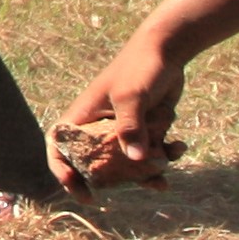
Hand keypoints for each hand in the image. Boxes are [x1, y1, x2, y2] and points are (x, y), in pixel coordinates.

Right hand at [47, 31, 185, 188]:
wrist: (168, 49)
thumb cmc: (140, 67)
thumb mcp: (132, 96)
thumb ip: (131, 127)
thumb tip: (136, 160)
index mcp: (84, 115)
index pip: (59, 145)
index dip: (62, 170)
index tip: (79, 189)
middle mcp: (100, 125)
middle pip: (94, 163)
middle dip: (111, 182)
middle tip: (124, 191)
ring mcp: (123, 127)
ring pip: (127, 162)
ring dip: (145, 174)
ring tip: (161, 179)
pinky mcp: (146, 127)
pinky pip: (150, 151)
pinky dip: (165, 156)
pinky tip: (179, 148)